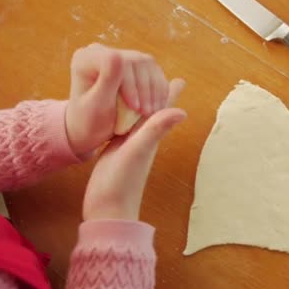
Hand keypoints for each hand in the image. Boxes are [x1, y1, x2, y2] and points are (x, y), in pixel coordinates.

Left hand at [66, 43, 170, 156]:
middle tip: (146, 113)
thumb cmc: (90, 122)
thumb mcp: (97, 105)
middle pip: (135, 60)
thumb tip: (117, 55)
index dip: (129, 83)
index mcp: (86, 58)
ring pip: (148, 64)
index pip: (115, 59)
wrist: (94, 129)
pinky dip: (160, 90)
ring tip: (151, 112)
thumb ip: (107, 80)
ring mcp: (120, 57)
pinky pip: (155, 71)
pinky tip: (156, 107)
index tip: (134, 107)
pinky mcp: (135, 65)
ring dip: (155, 90)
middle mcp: (102, 51)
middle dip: (144, 88)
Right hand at [82, 80, 185, 220]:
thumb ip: (155, 130)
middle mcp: (143, 140)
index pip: (162, 111)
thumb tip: (182, 111)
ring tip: (142, 91)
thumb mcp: (137, 152)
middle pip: (152, 112)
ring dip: (142, 103)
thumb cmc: (120, 184)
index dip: (170, 94)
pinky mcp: (116, 152)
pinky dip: (125, 117)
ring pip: (139, 119)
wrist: (106, 210)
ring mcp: (130, 146)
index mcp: (149, 137)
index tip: (180, 79)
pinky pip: (123, 128)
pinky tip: (122, 117)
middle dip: (157, 94)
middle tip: (164, 77)